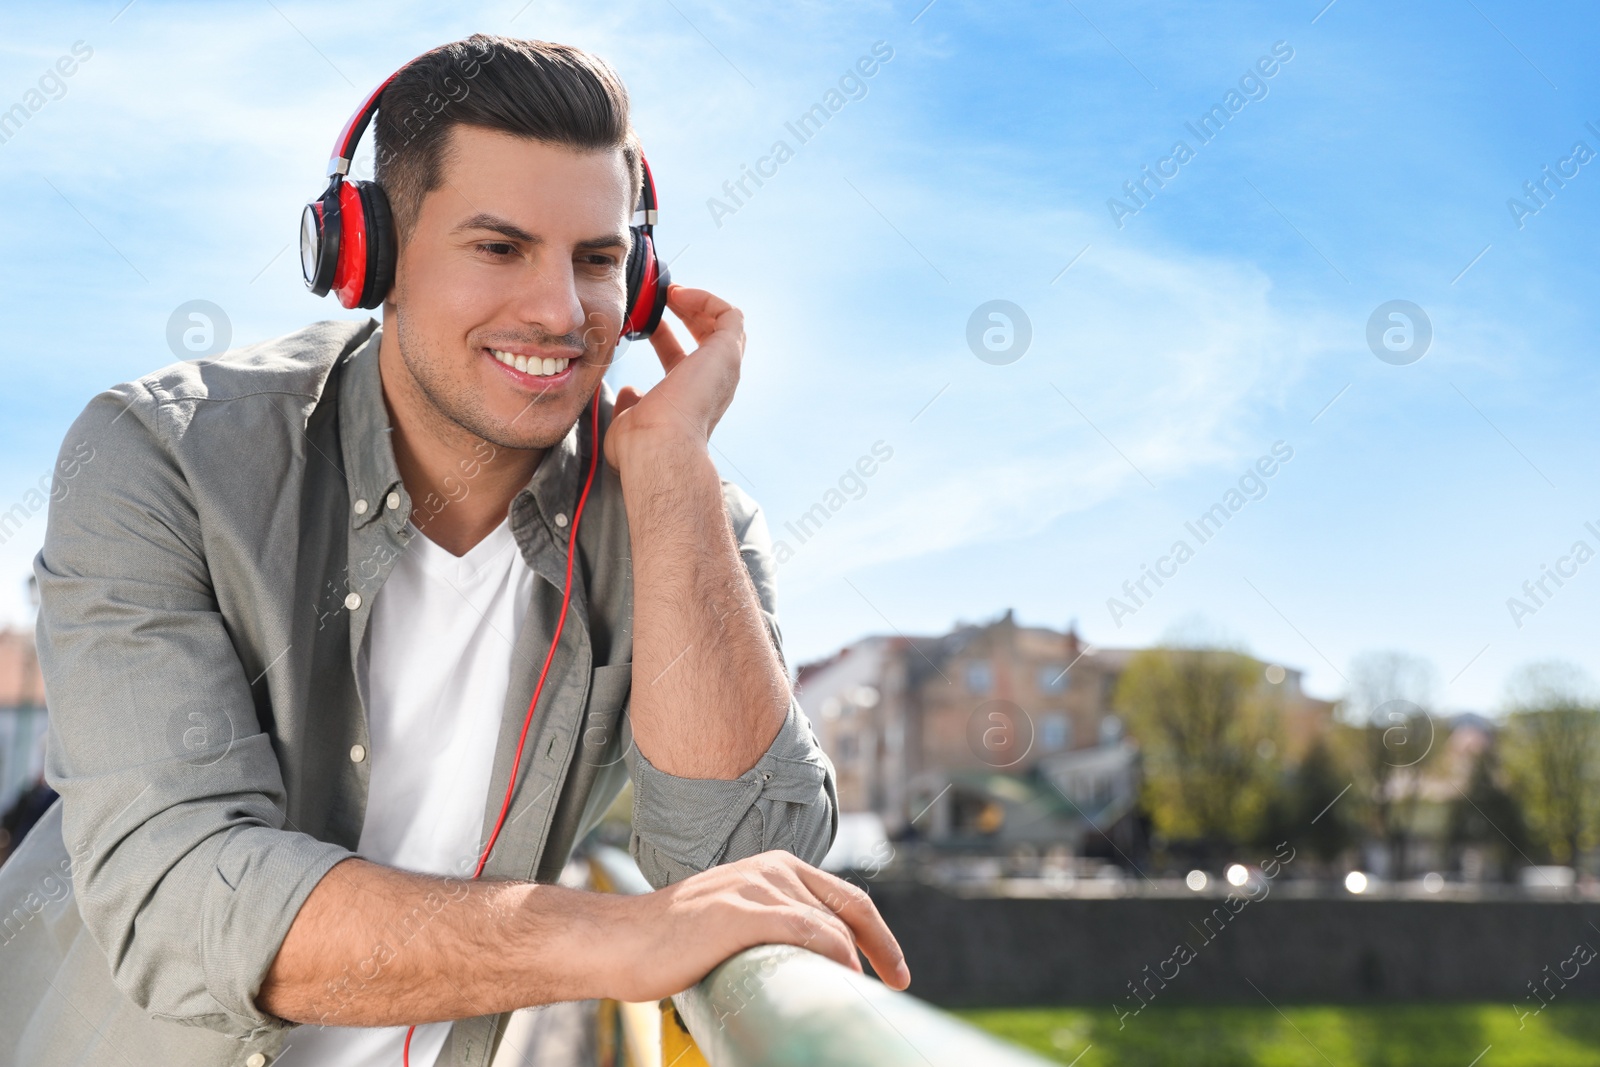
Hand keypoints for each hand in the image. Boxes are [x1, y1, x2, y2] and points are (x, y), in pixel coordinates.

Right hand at [598, 850, 909, 1001]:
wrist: (619, 940)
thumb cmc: (672, 941)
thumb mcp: (734, 921)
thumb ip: (772, 929)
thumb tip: (807, 970)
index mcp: (774, 867)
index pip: (847, 898)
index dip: (879, 935)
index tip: (896, 971)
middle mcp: (772, 868)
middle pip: (850, 908)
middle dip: (882, 948)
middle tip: (900, 984)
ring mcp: (757, 887)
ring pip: (830, 923)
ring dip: (856, 962)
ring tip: (864, 996)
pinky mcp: (742, 911)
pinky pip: (807, 930)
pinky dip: (834, 954)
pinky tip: (844, 977)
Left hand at [604, 285, 744, 472]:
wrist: (658, 446)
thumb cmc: (641, 445)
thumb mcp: (630, 419)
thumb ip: (632, 403)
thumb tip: (630, 391)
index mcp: (691, 398)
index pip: (684, 359)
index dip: (667, 335)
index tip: (647, 321)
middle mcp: (714, 383)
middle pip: (711, 337)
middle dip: (687, 313)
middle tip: (663, 298)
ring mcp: (724, 368)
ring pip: (725, 324)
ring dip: (699, 302)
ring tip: (672, 291)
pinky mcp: (728, 353)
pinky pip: (729, 314)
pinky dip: (707, 299)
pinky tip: (680, 295)